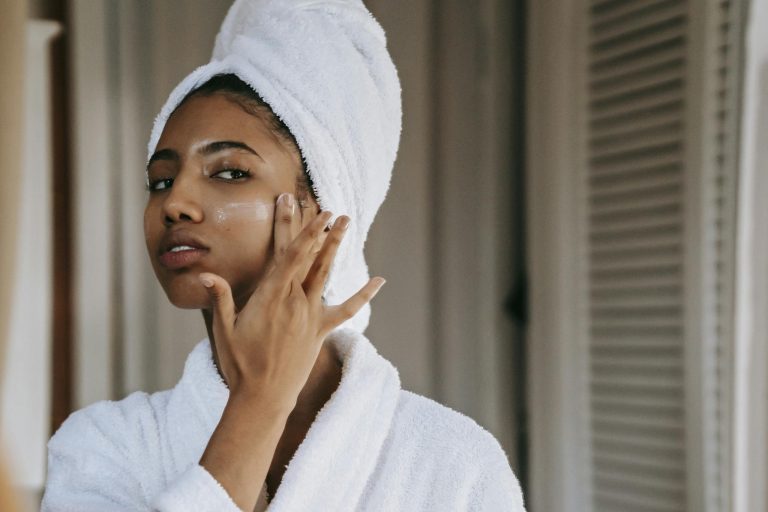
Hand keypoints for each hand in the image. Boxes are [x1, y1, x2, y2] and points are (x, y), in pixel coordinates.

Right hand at [197, 192, 384, 407]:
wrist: (263, 397)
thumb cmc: (240, 364)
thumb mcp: (224, 330)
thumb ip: (220, 299)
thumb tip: (206, 275)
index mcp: (270, 296)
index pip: (288, 255)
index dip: (297, 228)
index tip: (302, 207)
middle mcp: (294, 301)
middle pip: (306, 257)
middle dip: (315, 229)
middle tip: (326, 206)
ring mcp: (310, 315)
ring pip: (325, 274)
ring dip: (335, 247)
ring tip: (346, 223)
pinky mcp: (321, 330)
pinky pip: (347, 310)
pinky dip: (364, 295)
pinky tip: (380, 280)